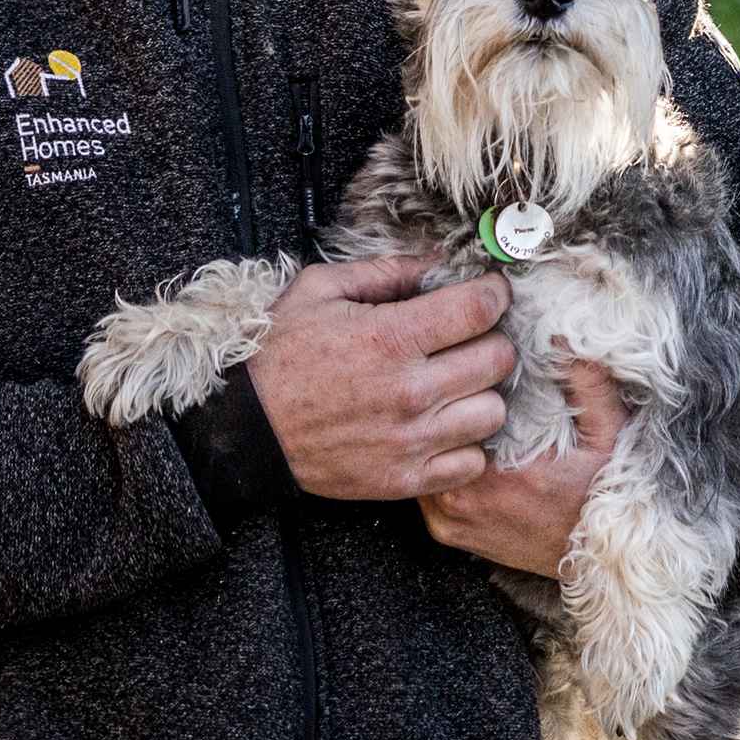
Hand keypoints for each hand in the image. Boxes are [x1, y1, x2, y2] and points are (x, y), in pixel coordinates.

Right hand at [242, 257, 514, 499]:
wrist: (242, 431)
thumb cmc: (277, 356)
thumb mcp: (319, 291)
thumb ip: (384, 271)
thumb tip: (438, 259)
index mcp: (388, 337)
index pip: (480, 307)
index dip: (493, 293)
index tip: (488, 292)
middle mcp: (408, 391)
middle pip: (498, 359)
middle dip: (492, 339)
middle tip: (472, 337)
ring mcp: (409, 440)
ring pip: (493, 412)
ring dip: (483, 393)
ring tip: (459, 384)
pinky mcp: (403, 479)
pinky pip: (471, 463)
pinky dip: (466, 445)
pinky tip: (445, 426)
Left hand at [420, 355, 627, 576]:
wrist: (596, 559)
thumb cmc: (601, 497)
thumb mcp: (609, 436)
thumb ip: (589, 386)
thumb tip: (566, 337)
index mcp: (496, 470)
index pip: (455, 410)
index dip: (459, 383)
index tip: (470, 366)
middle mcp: (463, 497)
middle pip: (430, 434)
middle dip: (441, 407)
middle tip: (454, 383)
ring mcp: (450, 518)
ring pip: (423, 459)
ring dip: (436, 438)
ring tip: (452, 414)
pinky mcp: (447, 533)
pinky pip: (426, 489)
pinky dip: (437, 468)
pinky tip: (457, 451)